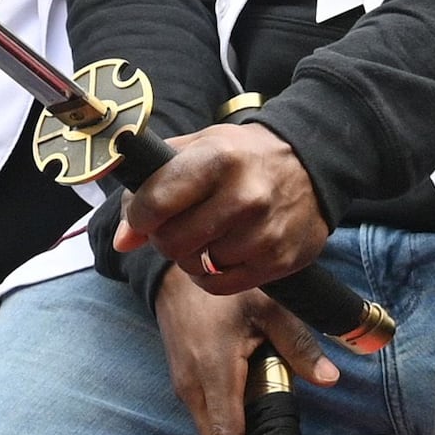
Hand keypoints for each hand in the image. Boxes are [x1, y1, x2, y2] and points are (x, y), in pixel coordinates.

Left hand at [117, 118, 333, 294]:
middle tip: (180, 224)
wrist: (312, 165)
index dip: (139, 216)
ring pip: (195, 266)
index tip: (144, 215)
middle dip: (165, 237)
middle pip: (171, 242)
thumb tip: (122, 240)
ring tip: (209, 233)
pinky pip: (220, 284)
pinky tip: (223, 252)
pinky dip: (212, 274)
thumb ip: (151, 185)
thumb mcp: (197, 149)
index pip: (154, 203)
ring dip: (193, 255)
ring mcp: (263, 233)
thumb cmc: (244, 156)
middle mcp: (244, 197)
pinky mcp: (277, 261)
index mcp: (218, 159)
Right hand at [154, 268, 343, 434]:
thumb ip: (298, 344)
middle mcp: (194, 388)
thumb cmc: (221, 291)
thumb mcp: (267, 307)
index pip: (226, 433)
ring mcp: (185, 389)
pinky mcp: (185, 386)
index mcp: (215, 372)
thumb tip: (330, 378)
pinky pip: (207, 420)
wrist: (171, 277)